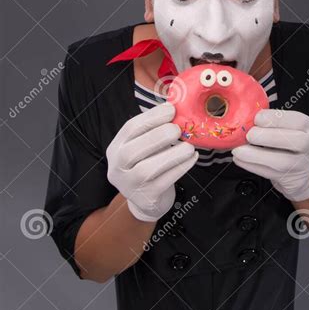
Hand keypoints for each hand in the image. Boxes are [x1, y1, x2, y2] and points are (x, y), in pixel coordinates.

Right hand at [106, 102, 197, 221]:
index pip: (130, 129)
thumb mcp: (146, 147)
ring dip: (172, 155)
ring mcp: (129, 185)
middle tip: (177, 130)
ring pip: (147, 169)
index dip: (151, 117)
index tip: (171, 109)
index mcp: (115, 148)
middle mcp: (117, 168)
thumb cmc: (149, 164)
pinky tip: (192, 158)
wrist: (147, 201)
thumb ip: (155, 130)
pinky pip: (164, 181)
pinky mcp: (146, 198)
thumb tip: (177, 108)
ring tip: (189, 147)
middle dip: (157, 136)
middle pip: (132, 150)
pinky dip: (180, 168)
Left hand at [232, 109, 308, 201]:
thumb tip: (248, 116)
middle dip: (269, 137)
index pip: (299, 121)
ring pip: (282, 162)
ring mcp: (304, 166)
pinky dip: (252, 166)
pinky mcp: (293, 181)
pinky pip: (270, 174)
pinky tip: (240, 159)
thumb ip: (275, 122)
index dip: (277, 118)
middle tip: (249, 134)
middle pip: (297, 142)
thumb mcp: (291, 129)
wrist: (302, 175)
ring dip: (256, 155)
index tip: (257, 118)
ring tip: (238, 150)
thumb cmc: (291, 145)